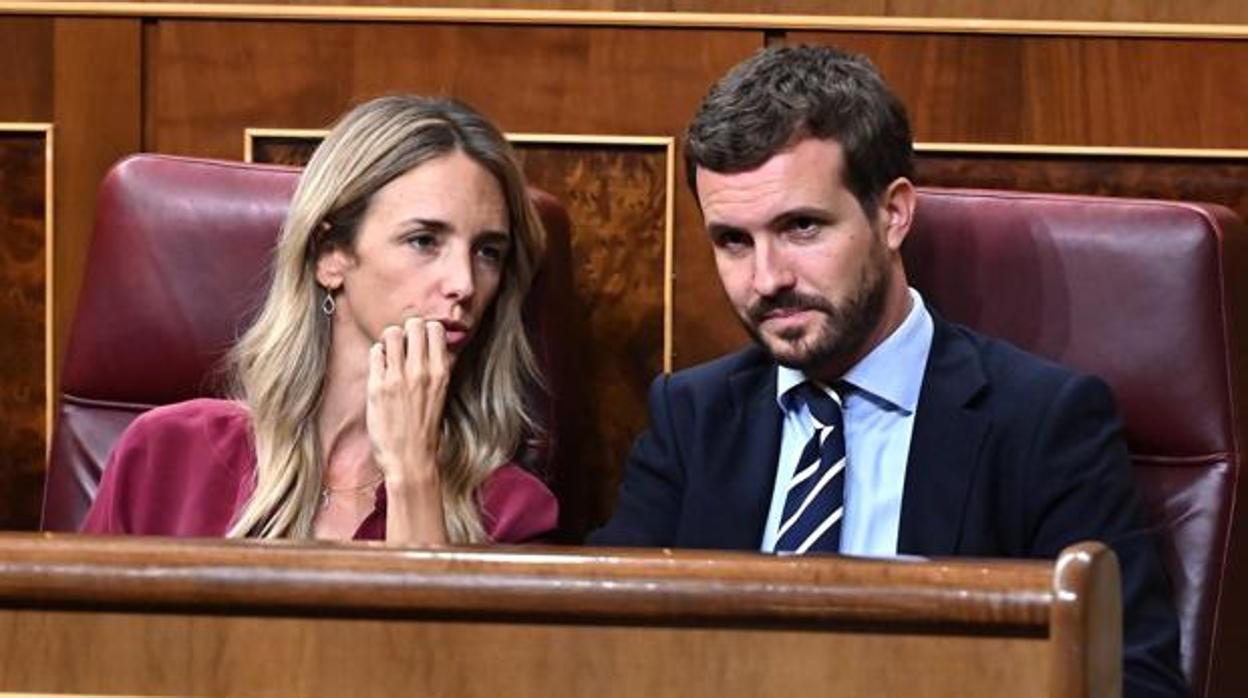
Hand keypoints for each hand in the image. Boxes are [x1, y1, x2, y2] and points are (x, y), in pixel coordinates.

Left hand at [366, 317, 450, 486]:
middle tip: (403, 346)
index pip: (436, 328)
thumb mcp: (440, 393)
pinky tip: (381, 369)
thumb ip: (437, 368)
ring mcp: (398, 377)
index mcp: (441, 372)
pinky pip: (375, 352)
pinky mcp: (377, 386)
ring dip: (389, 340)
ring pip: (391, 333)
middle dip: (407, 331)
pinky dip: (377, 355)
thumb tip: (433, 344)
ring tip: (390, 355)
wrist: (410, 458)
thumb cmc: (425, 428)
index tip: (420, 341)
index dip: (426, 330)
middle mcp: (421, 371)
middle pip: (414, 324)